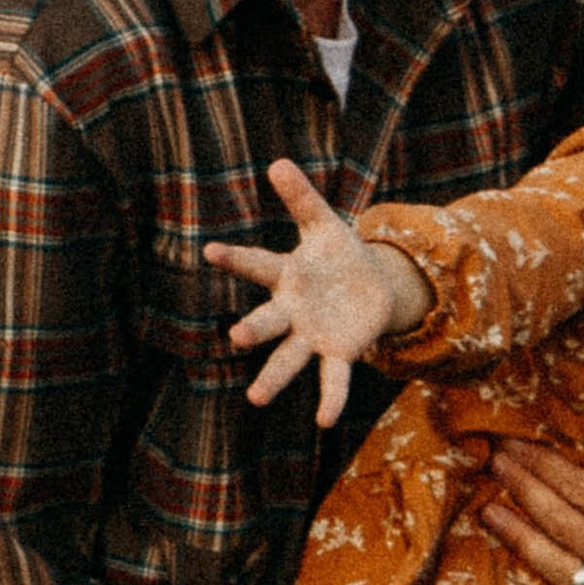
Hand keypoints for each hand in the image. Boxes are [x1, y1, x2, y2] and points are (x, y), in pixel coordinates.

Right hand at [204, 159, 430, 422]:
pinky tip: (324, 421)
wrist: (372, 287)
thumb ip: (302, 199)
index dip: (236, 258)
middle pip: (269, 321)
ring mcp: (312, 335)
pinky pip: (332, 379)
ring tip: (256, 398)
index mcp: (288, 276)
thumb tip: (279, 162)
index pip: (258, 265)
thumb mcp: (325, 224)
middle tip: (237, 337)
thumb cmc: (339, 254)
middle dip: (255, 329)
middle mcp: (292, 310)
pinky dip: (330, 399)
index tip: (211, 251)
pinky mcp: (338, 353)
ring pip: (288, 359)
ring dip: (273, 377)